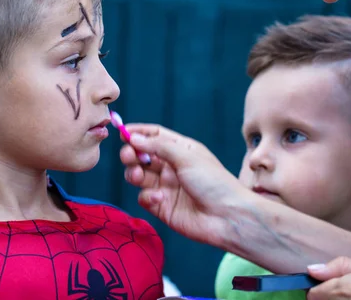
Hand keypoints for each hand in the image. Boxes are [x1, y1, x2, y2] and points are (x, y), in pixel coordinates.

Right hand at [119, 124, 246, 246]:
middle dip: (131, 153)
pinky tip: (159, 198)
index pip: (155, 136)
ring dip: (134, 173)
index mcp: (181, 150)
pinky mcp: (162, 207)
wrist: (228, 217)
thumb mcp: (187, 157)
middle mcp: (172, 167)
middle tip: (128, 155)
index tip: (122, 132)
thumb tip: (134, 138)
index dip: (138, 133)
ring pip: (139, 176)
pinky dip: (147, 196)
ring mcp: (166, 187)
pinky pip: (144, 197)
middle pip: (142, 155)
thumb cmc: (214, 182)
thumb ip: (158, 146)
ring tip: (138, 176)